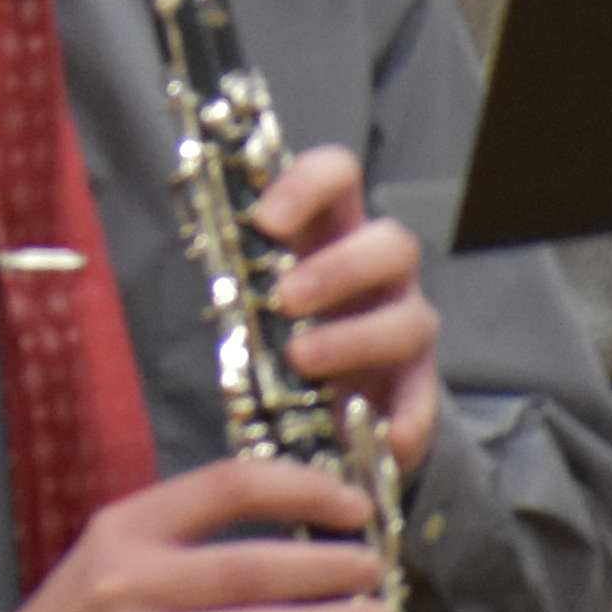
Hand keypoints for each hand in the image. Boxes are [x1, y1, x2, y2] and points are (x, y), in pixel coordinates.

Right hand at [0, 454, 392, 611]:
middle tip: (376, 571)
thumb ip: (184, 540)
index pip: (222, 488)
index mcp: (123, 530)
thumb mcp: (112, 555)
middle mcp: (129, 584)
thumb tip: (293, 531)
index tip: (350, 505)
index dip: (297, 490)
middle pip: (247, 568)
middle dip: (326, 568)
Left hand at [255, 144, 444, 472]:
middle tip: (284, 299)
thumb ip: (232, 269)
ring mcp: (404, 324)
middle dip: (338, 269)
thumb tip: (184, 259)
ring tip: (302, 360)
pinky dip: (410, 415)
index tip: (264, 220)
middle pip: (392, 243)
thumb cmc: (277, 323)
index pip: (339, 175)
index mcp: (330, 229)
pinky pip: (427, 395)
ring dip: (355, 337)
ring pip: (413, 316)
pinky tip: (385, 436)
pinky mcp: (417, 383)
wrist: (321, 399)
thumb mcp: (250, 289)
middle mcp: (378, 271)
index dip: (308, 186)